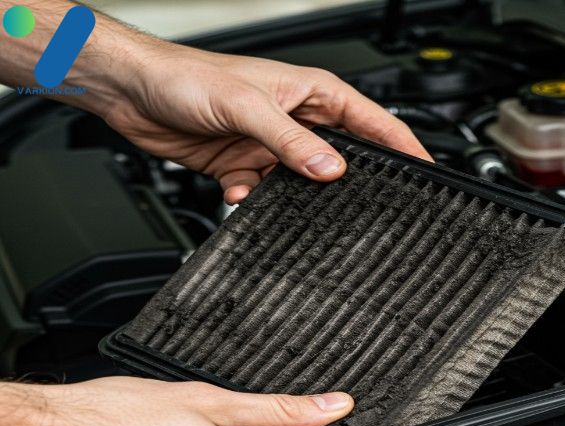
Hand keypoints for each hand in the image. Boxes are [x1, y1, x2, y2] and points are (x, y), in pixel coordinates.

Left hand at [100, 41, 431, 203]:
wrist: (132, 91)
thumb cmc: (186, 76)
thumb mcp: (248, 107)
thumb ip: (292, 142)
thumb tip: (332, 170)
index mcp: (312, 94)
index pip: (373, 122)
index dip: (403, 147)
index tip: (427, 173)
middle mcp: (296, 120)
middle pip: (340, 158)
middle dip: (345, 182)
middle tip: (357, 206)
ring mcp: (271, 145)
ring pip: (301, 183)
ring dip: (289, 196)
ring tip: (277, 194)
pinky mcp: (245, 166)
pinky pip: (264, 195)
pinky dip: (254, 200)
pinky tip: (239, 193)